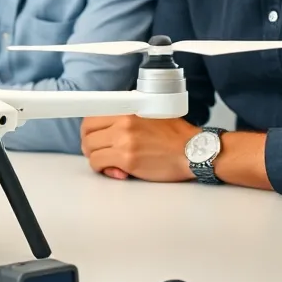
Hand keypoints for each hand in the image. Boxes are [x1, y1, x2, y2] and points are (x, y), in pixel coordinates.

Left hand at [79, 116, 198, 182]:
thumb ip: (129, 115)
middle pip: (86, 134)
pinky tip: (117, 171)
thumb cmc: (176, 135)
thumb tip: (110, 122)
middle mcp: (123, 124)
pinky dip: (104, 169)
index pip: (91, 117)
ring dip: (97, 159)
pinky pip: (99, 164)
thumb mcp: (151, 113)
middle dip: (89, 146)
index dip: (88, 130)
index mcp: (127, 110)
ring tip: (110, 163)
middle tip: (99, 152)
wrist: (194, 151)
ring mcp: (124, 142)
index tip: (93, 137)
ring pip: (90, 151)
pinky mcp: (128, 160)